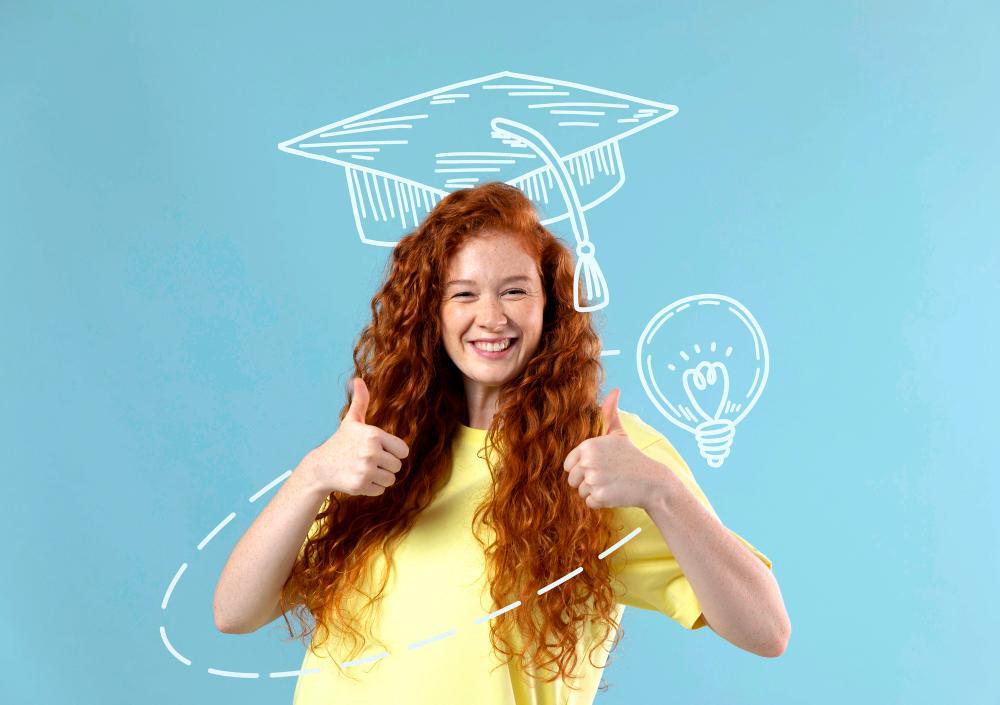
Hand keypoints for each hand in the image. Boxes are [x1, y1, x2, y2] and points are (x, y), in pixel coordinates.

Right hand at [304, 378, 409, 496]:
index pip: (403, 450)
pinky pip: (380, 490)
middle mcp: (371, 452)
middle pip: (398, 466)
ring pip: (391, 480)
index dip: (393, 452)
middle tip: (368, 461)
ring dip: (380, 477)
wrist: (320, 467)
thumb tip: (358, 379)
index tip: (379, 450)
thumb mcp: (351, 421)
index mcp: (374, 435)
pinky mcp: (360, 485)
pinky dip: (371, 488)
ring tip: (363, 470)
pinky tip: (358, 479)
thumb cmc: (340, 443)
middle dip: (385, 466)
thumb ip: (361, 401)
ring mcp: (365, 469)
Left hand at [563, 388, 667, 510]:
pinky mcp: (599, 496)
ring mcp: (593, 479)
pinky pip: (589, 503)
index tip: (599, 467)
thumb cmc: (632, 457)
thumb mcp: (619, 434)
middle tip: (608, 477)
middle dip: (587, 482)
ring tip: (612, 484)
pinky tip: (615, 493)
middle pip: (572, 480)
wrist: (652, 481)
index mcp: (587, 446)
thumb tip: (615, 390)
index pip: (568, 465)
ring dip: (595, 492)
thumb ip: (610, 413)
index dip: (582, 469)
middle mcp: (588, 461)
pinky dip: (601, 502)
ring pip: (580, 492)